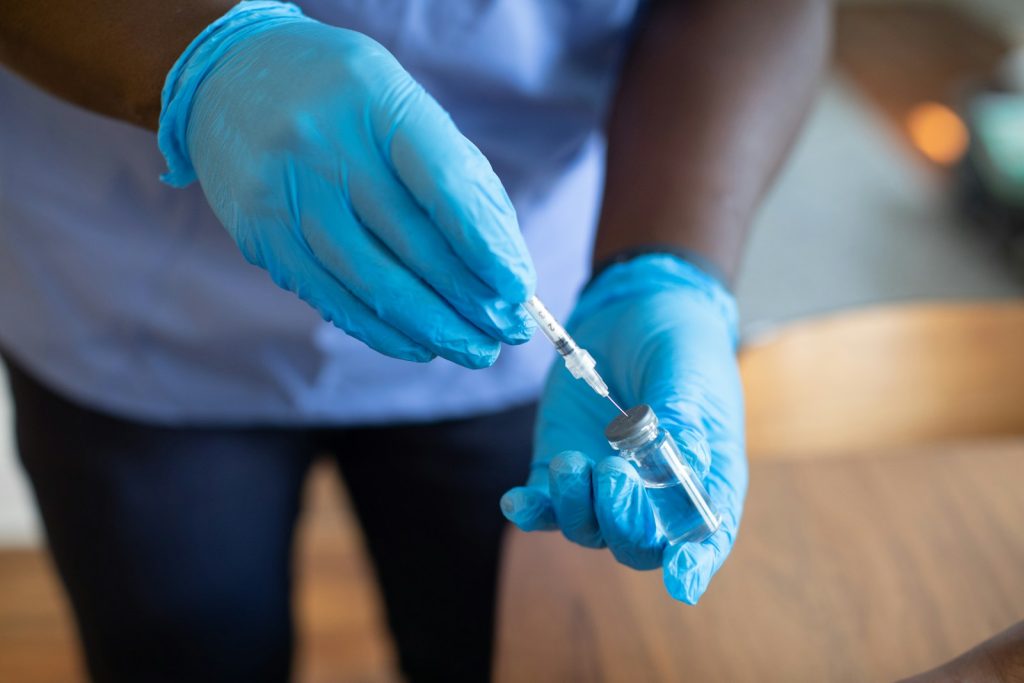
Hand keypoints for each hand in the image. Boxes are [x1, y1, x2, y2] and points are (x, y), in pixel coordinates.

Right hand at [158, 3, 533, 367]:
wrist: (228, 75)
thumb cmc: (343, 96)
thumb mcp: (402, 102)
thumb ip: (455, 173)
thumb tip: (503, 263)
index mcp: (375, 100)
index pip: (443, 185)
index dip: (486, 245)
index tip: (519, 289)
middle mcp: (325, 146)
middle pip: (412, 244)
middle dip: (470, 300)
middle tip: (510, 331)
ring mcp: (287, 194)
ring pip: (373, 284)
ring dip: (434, 329)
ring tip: (476, 350)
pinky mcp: (263, 237)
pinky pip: (332, 300)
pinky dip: (384, 332)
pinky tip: (422, 345)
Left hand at [501, 254, 746, 602]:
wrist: (633, 309)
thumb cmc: (680, 344)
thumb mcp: (689, 374)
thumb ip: (685, 420)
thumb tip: (683, 467)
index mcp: (704, 479)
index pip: (705, 538)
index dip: (695, 564)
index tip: (681, 578)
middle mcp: (655, 495)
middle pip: (638, 544)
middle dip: (623, 521)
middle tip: (611, 473)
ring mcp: (605, 485)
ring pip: (588, 529)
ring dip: (576, 508)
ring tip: (571, 462)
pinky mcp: (562, 468)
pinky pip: (543, 507)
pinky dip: (530, 509)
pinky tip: (517, 500)